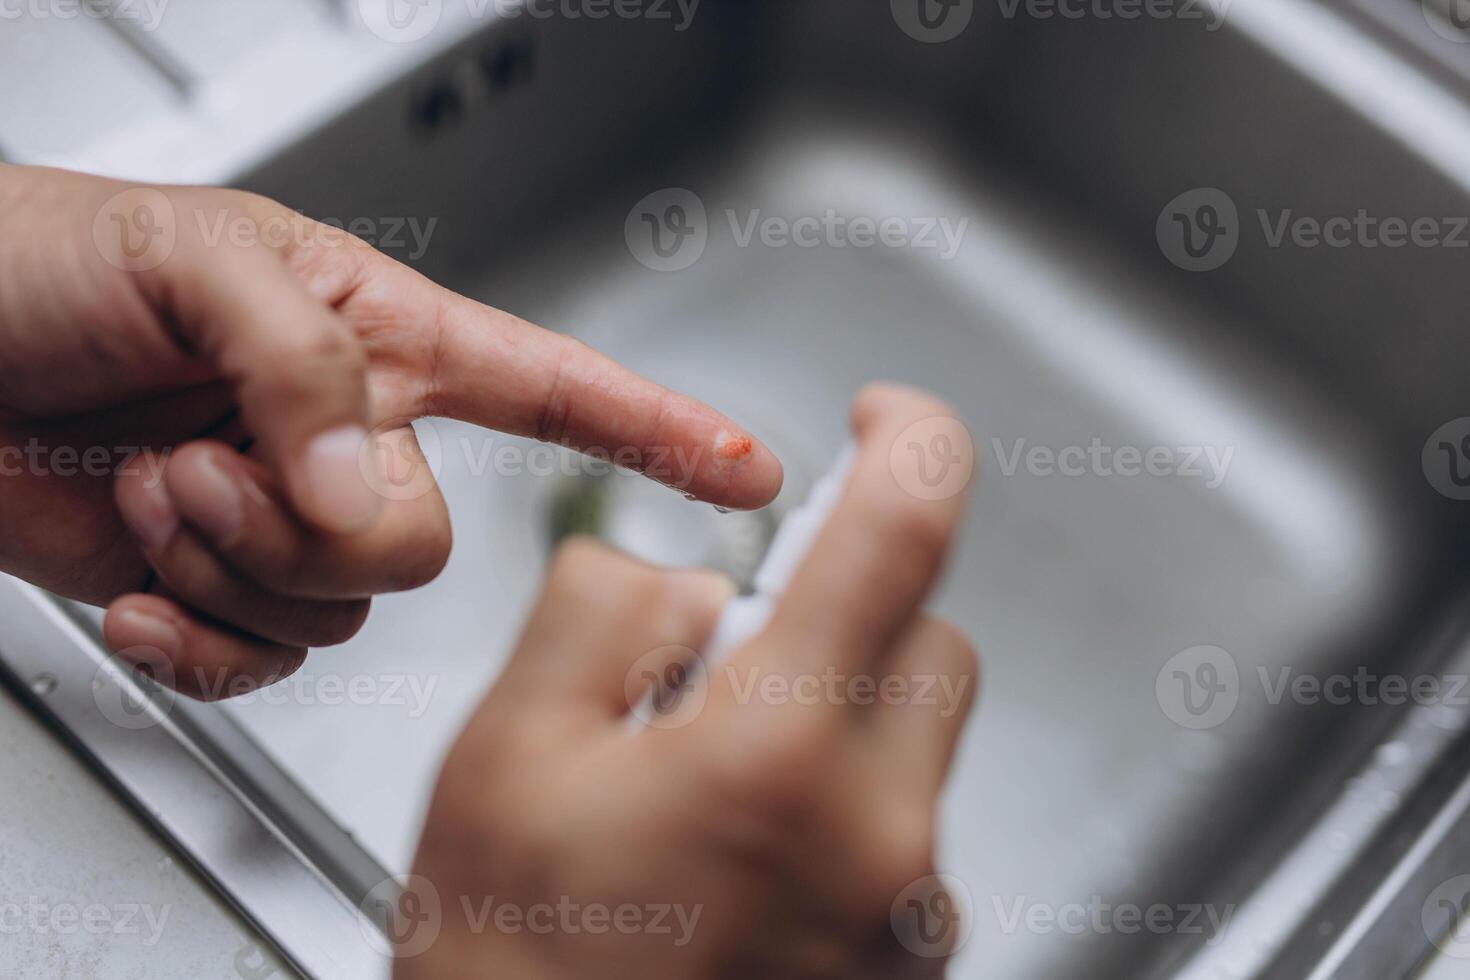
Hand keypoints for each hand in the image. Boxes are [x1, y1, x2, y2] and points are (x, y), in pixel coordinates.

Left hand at [0, 165, 780, 696]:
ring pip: (340, 613)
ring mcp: (285, 523)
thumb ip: (306, 368)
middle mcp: (348, 438)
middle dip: (310, 526)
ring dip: (226, 562)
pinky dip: (199, 644)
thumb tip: (359, 492)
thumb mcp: (192, 259)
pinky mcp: (218, 592)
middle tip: (213, 460)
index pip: (554, 386)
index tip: (744, 465)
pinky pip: (265, 664)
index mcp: (379, 339)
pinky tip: (147, 589)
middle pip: (425, 546)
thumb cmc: (32, 260)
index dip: (659, 427)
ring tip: (158, 482)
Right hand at [397, 385, 977, 979]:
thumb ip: (606, 614)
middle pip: (933, 635)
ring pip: (922, 734)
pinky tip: (738, 851)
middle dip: (847, 610)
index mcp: (780, 756)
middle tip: (734, 655)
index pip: (907, 531)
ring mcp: (908, 917)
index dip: (913, 441)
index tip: (889, 421)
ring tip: (709, 781)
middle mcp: (880, 837)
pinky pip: (904, 823)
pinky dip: (842, 797)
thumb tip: (687, 582)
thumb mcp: (507, 752)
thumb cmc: (512, 974)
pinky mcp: (910, 966)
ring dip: (838, 710)